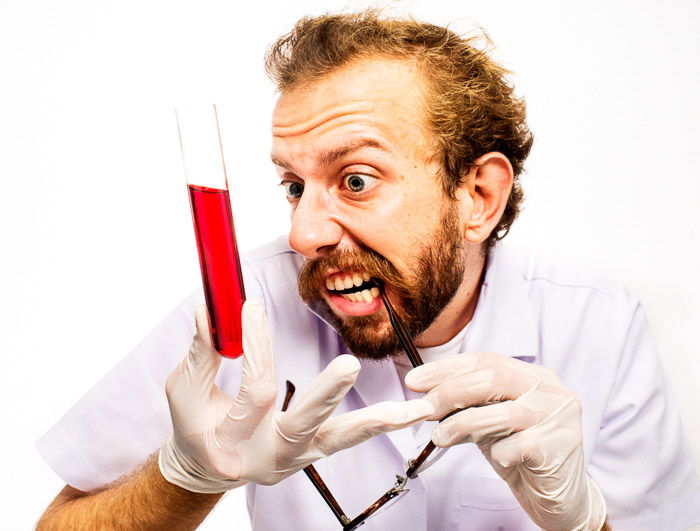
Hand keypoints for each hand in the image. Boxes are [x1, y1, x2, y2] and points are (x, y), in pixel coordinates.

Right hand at [159, 300, 433, 492]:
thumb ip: (201, 352)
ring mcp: (296, 458)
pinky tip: (410, 413)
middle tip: (349, 366)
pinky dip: (378, 425)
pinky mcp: (314, 453)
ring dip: (374, 420)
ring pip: (337, 439)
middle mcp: (268, 456)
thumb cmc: (195, 426)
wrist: (209, 466)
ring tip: (410, 408)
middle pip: (302, 424)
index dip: (255, 347)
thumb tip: (211, 311)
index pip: (253, 391)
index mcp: (230, 442)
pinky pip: (347, 439)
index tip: (253, 307)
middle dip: (326, 394)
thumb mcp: (186, 390)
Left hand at [406, 352, 605, 530]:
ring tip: (440, 436)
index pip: (485, 360)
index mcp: (533, 375)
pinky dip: (498, 452)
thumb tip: (426, 398)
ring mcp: (558, 418)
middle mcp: (550, 390)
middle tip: (423, 409)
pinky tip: (496, 458)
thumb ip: (467, 405)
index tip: (415, 381)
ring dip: (462, 424)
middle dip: (450, 392)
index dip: (447, 368)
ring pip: (504, 413)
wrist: (561, 497)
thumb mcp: (490, 422)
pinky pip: (517, 446)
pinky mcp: (559, 448)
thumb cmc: (521, 453)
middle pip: (493, 379)